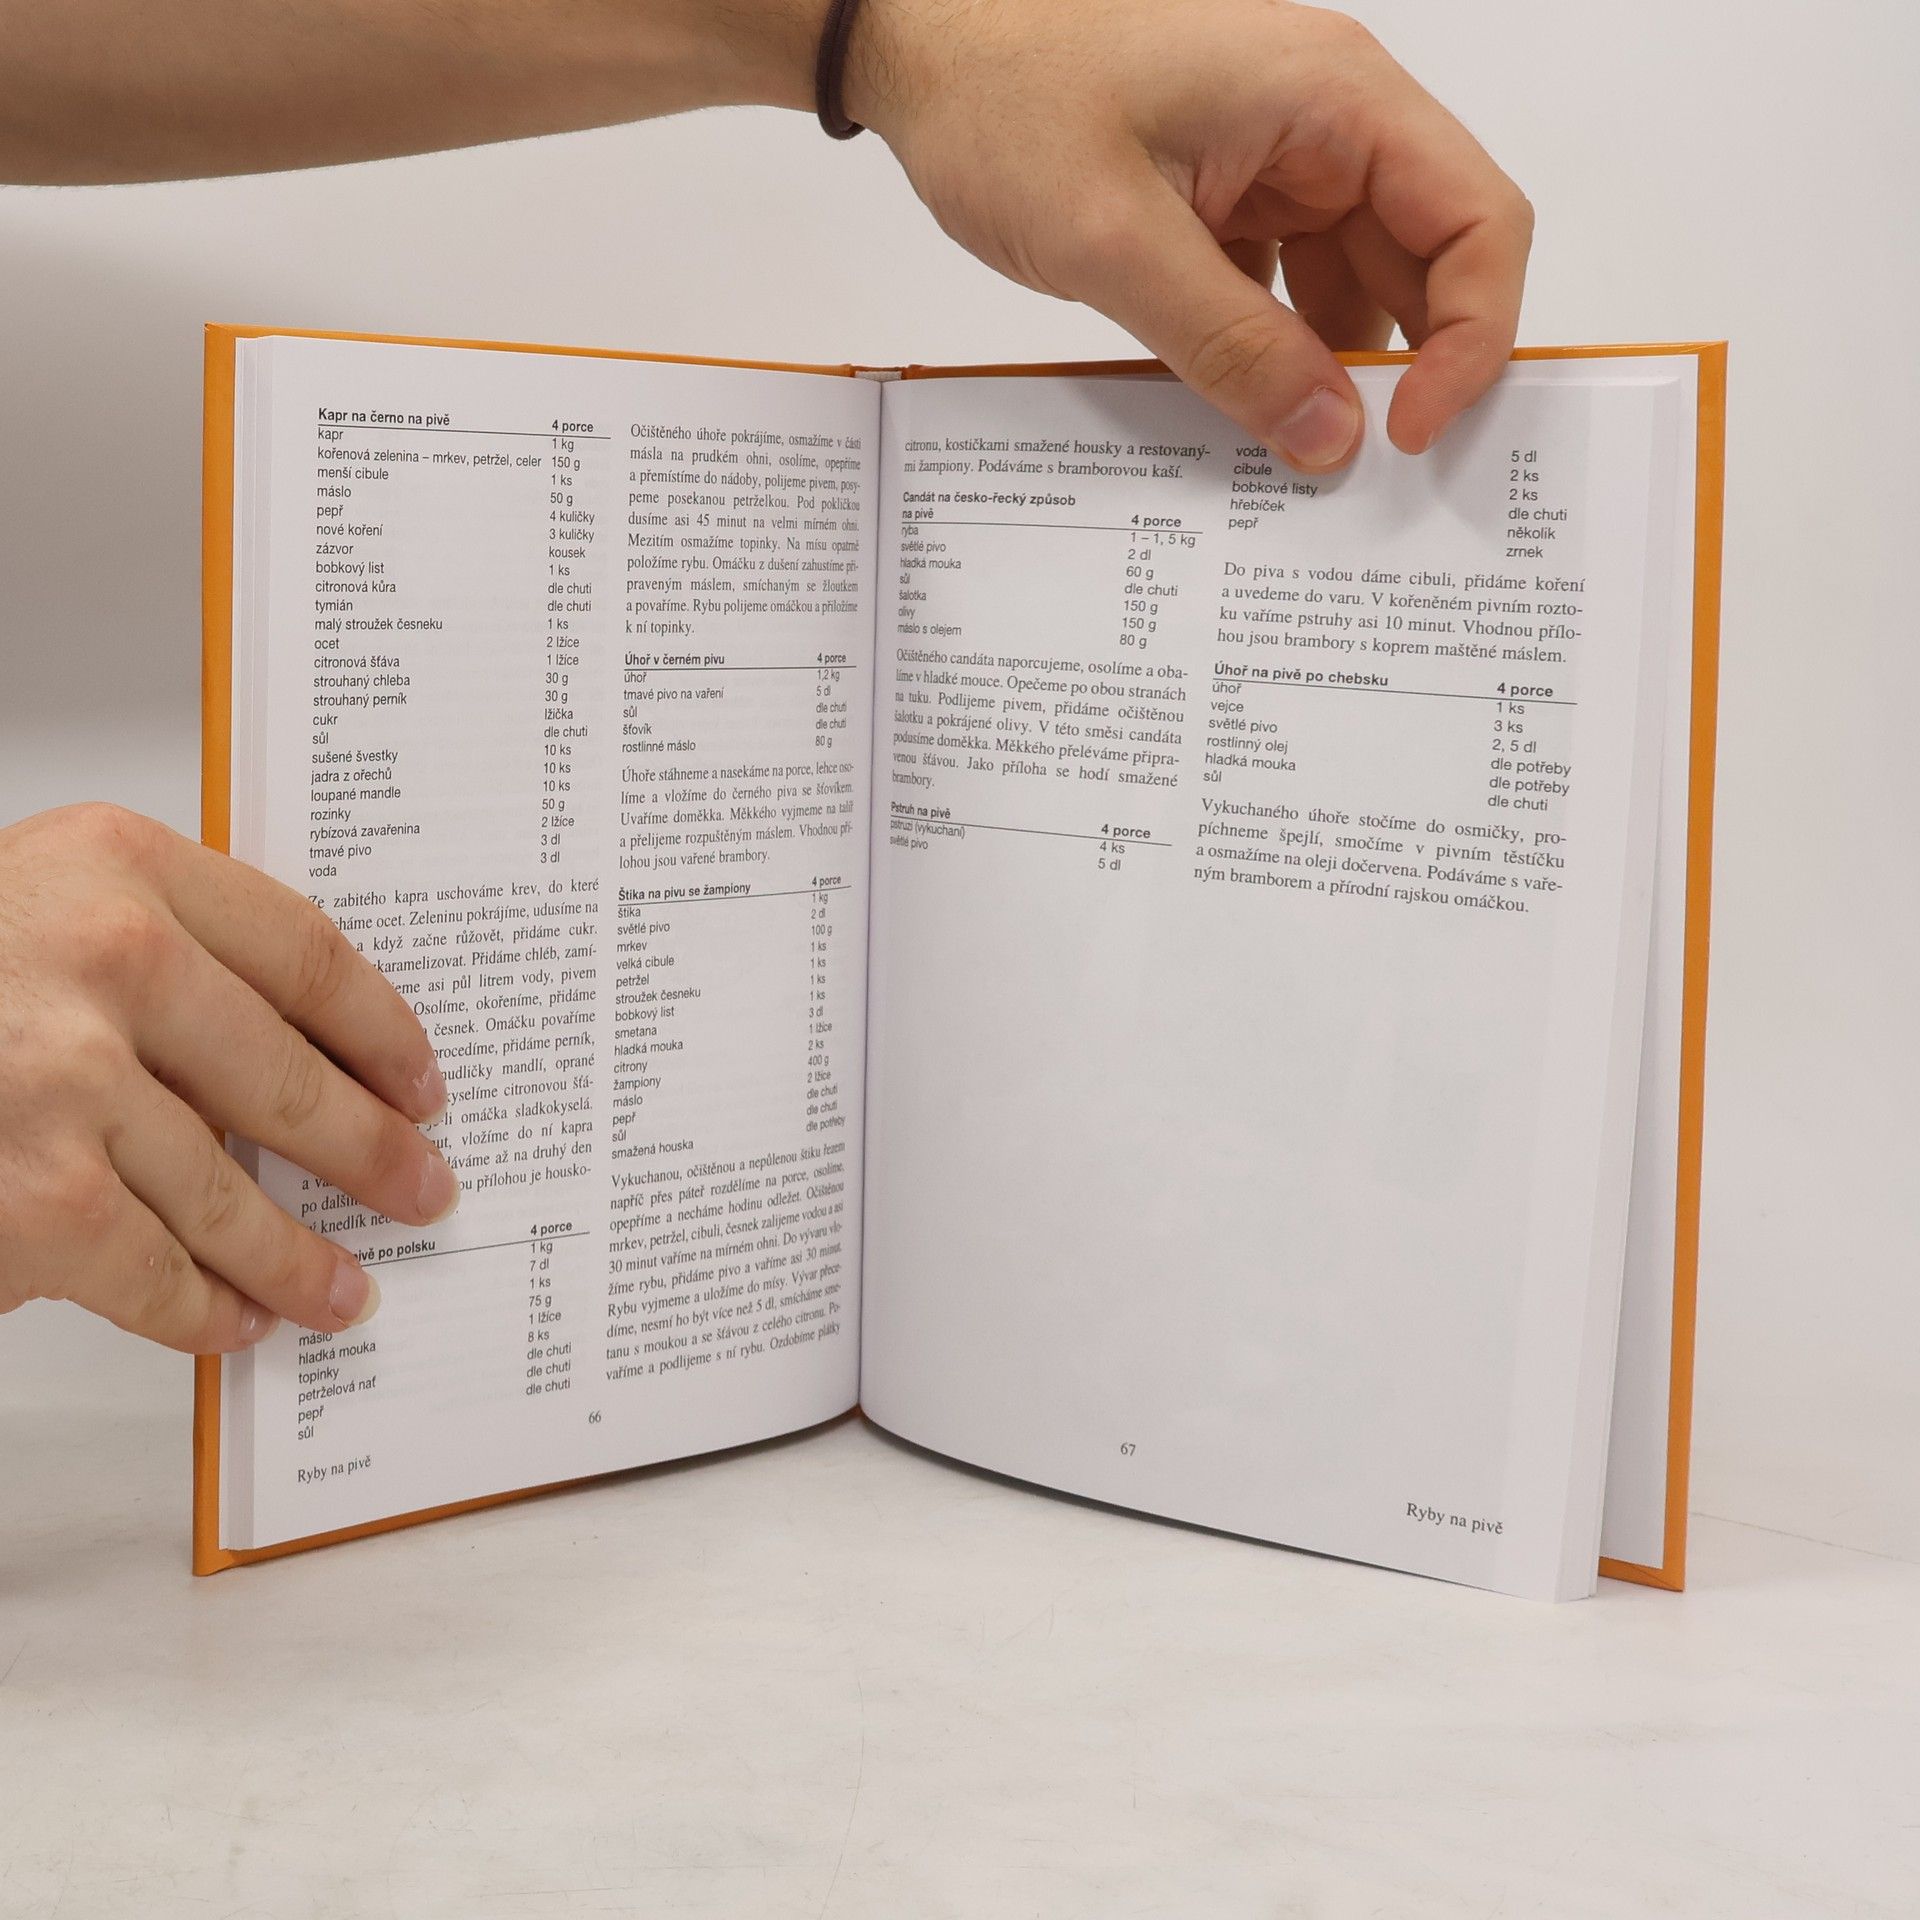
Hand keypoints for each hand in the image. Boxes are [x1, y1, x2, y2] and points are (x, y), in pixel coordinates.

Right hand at [0, 805, 456, 1351]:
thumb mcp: (33, 916)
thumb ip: (157, 953)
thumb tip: (302, 1055)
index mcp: (116, 863)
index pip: (306, 950)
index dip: (381, 1028)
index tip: (423, 1078)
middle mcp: (106, 958)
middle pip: (292, 1076)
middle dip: (373, 1150)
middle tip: (424, 1187)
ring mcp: (67, 1082)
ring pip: (233, 1193)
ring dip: (302, 1256)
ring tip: (346, 1287)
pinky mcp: (37, 1202)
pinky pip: (158, 1272)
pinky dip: (208, 1311)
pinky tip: (239, 1320)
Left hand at [849, 0, 1531, 470]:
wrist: (922, 55)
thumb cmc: (1008, 102)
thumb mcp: (1117, 240)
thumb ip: (1231, 346)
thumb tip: (1330, 439)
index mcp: (1334, 99)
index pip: (1477, 221)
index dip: (1472, 337)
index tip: (1411, 433)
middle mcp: (1328, 126)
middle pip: (1428, 263)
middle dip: (1404, 369)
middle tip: (1355, 467)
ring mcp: (1281, 165)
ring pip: (1355, 290)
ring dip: (1329, 372)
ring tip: (1285, 450)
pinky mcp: (1233, 203)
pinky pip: (1287, 294)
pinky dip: (1272, 357)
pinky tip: (1238, 413)